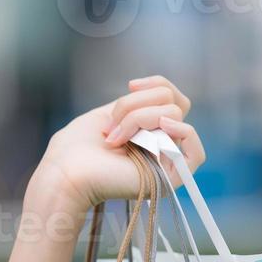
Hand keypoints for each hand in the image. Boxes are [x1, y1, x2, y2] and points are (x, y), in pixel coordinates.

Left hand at [35, 75, 207, 213]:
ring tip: (115, 138)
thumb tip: (162, 95)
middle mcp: (160, 145)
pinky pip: (196, 151)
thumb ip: (137, 105)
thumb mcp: (107, 115)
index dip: (156, 84)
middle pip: (172, 101)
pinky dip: (179, 132)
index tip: (130, 86)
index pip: (172, 96)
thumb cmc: (75, 147)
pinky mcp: (170, 178)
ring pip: (174, 116)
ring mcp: (166, 161)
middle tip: (111, 126)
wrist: (65, 172)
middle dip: (136, 104)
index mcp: (146, 131)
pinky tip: (156, 132)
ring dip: (138, 118)